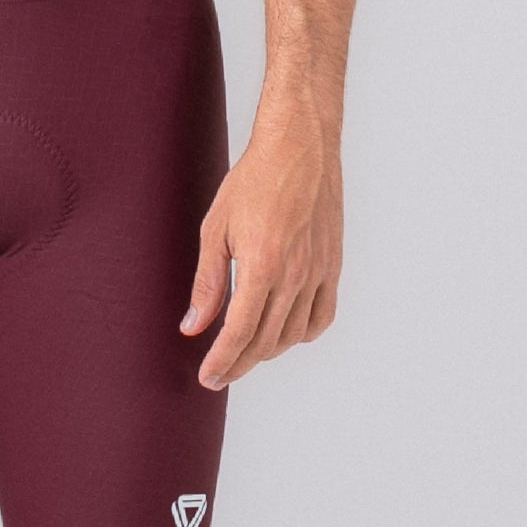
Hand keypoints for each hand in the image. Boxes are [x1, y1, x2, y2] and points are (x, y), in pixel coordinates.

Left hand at [179, 122, 341, 388]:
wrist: (300, 148)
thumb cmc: (253, 180)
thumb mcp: (215, 228)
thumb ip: (206, 282)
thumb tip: (193, 327)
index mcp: (262, 266)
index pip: (239, 333)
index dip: (222, 361)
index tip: (208, 377)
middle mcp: (295, 276)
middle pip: (266, 341)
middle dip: (239, 363)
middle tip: (218, 373)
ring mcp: (318, 273)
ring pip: (293, 334)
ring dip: (267, 351)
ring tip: (244, 351)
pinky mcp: (333, 266)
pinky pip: (322, 316)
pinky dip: (302, 333)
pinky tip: (285, 333)